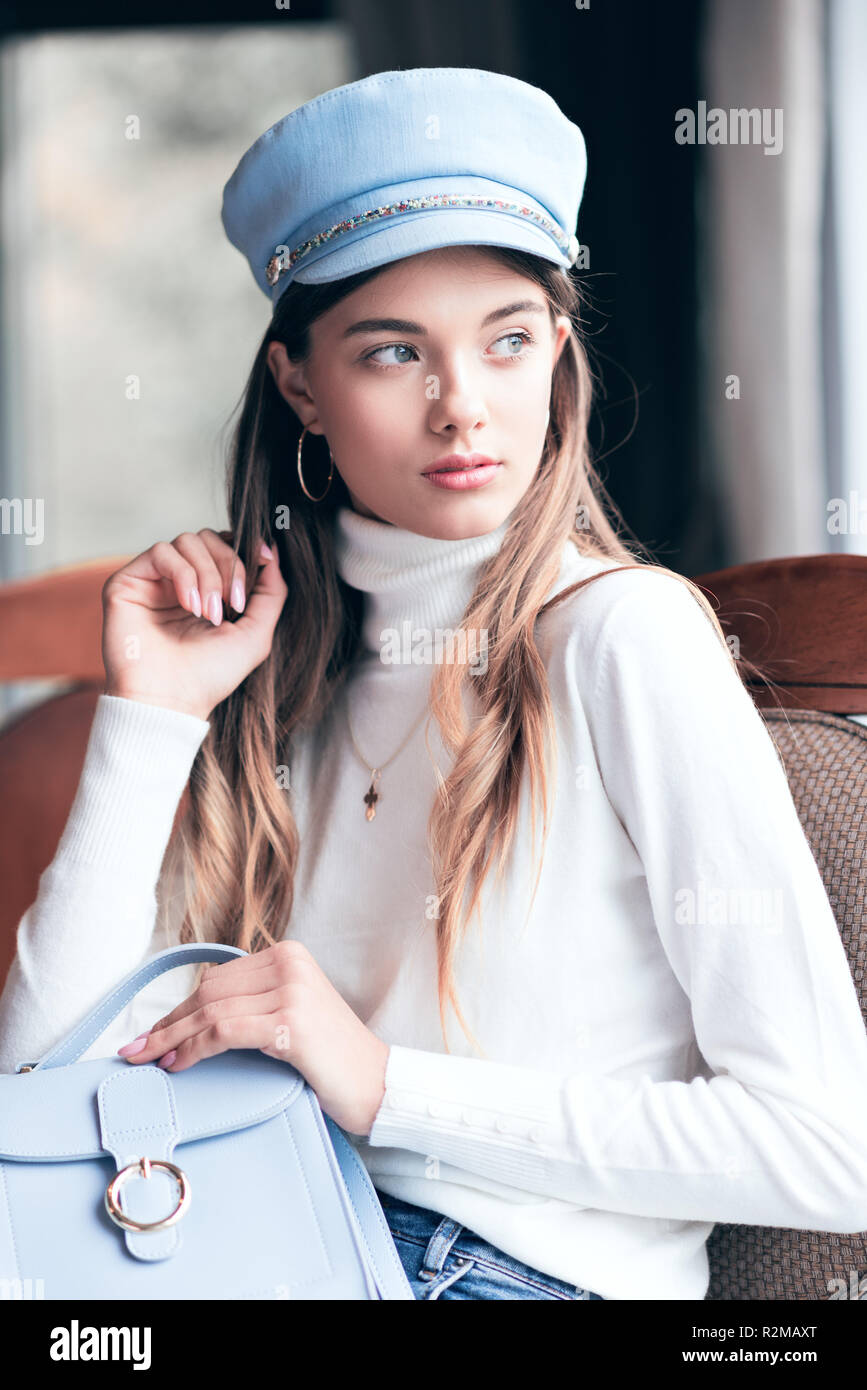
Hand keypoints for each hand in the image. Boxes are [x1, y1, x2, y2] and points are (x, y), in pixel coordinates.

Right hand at [102, 528, 287, 721]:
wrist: (171, 701)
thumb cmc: (210, 676)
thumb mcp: (256, 633)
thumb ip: (271, 593)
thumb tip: (271, 552)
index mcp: (205, 591)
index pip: (223, 546)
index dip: (243, 552)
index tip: (260, 567)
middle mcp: (177, 582)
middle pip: (208, 538)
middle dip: (229, 565)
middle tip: (232, 604)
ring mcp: (152, 581)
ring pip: (187, 541)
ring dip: (207, 575)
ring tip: (208, 613)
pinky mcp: (128, 582)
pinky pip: (161, 552)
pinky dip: (184, 574)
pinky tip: (189, 606)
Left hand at [116, 941, 390, 1137]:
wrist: (379, 1085)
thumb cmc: (333, 1059)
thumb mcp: (292, 1014)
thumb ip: (254, 1004)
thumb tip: (193, 1019)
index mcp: (289, 955)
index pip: (217, 979)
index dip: (178, 1008)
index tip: (151, 1033)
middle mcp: (289, 963)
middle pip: (208, 993)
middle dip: (167, 1023)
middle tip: (135, 1049)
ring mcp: (291, 990)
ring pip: (210, 1011)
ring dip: (172, 1039)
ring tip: (148, 1060)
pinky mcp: (290, 1022)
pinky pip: (224, 1032)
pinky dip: (194, 1049)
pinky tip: (178, 1065)